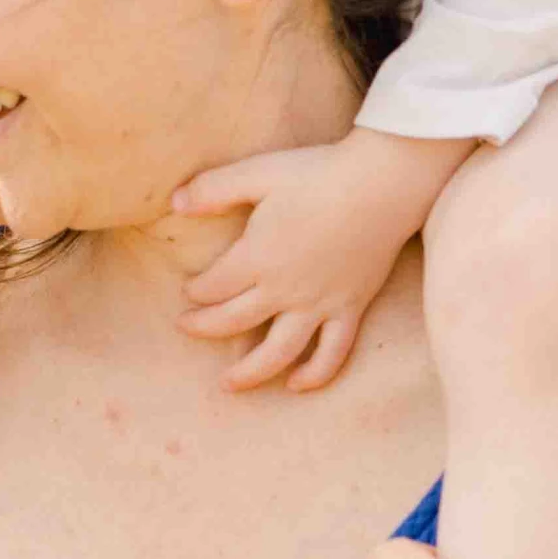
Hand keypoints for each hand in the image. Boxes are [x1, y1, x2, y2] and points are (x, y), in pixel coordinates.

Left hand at [173, 128, 467, 390]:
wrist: (383, 184)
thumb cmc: (319, 174)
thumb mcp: (258, 173)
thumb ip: (213, 188)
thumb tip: (174, 202)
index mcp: (257, 258)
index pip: (213, 286)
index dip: (196, 290)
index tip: (189, 288)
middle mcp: (284, 290)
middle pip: (233, 320)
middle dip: (204, 326)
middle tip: (186, 327)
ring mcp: (319, 304)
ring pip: (278, 352)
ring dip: (249, 373)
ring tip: (228, 384)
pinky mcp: (350, 308)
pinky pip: (332, 353)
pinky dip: (315, 374)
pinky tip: (296, 385)